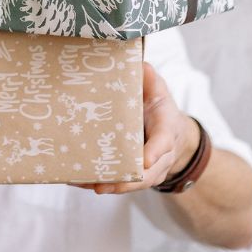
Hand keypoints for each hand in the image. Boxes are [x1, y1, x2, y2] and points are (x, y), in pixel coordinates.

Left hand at [72, 62, 198, 194]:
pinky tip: (78, 181)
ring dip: (110, 186)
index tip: (145, 160)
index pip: (163, 143)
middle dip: (126, 181)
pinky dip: (100, 183)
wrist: (174, 136)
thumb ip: (150, 80)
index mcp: (167, 132)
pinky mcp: (136, 176)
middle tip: (104, 183)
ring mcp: (149, 170)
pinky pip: (121, 183)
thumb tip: (140, 65)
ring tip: (86, 184)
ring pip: (133, 184)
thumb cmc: (161, 111)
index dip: (155, 153)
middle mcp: (160, 157)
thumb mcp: (159, 91)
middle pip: (147, 174)